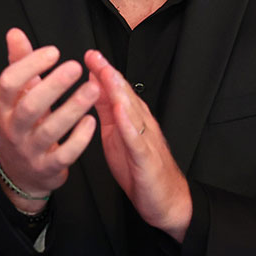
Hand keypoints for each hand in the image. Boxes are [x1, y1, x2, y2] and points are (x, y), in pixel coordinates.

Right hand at [0, 29, 98, 207]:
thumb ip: (18, 64)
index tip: (53, 51)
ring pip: (50, 130)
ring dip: (73, 108)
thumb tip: (15, 32)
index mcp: (4, 107)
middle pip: (30, 106)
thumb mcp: (16, 97)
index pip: (8, 83)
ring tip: (93, 89)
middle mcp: (13, 129)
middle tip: (76, 66)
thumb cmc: (22, 125)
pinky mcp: (48, 168)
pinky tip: (92, 120)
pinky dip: (79, 138)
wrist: (19, 173)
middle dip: (53, 86)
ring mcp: (30, 150)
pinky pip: (65, 154)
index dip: (29, 66)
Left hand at [84, 50, 191, 241]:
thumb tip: (93, 87)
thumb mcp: (116, 135)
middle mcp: (141, 124)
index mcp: (131, 119)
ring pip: (133, 111)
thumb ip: (107, 111)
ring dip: (119, 92)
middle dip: (109, 74)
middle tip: (94, 56)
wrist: (167, 201)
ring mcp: (146, 139)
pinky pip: (137, 140)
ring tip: (106, 74)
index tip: (89, 54)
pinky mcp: (147, 159)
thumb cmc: (139, 169)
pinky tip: (120, 112)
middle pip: (125, 94)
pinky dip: (129, 125)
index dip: (104, 71)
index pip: (117, 90)